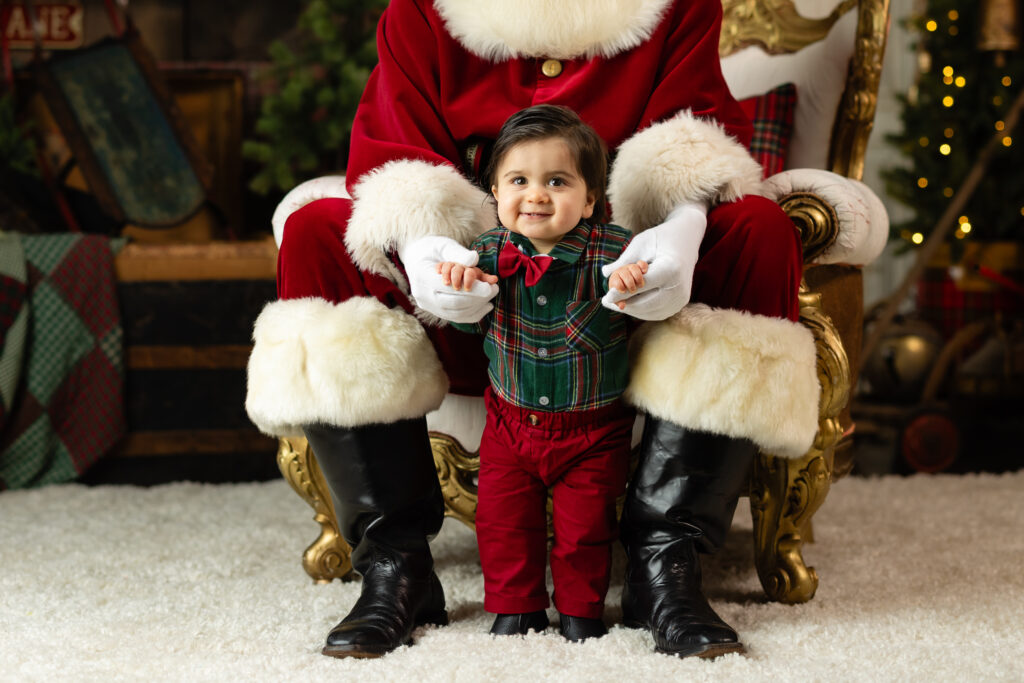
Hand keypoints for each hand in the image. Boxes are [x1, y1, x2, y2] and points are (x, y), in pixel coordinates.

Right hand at [400, 236, 498, 322]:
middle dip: (476, 298)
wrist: (418, 258)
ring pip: (455, 313)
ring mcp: (427, 305)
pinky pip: (456, 318)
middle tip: (494, 290)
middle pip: (452, 303)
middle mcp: (421, 294)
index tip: (489, 287)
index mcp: (421, 275)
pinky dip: (473, 314)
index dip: (470, 289)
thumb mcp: (444, 245)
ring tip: (491, 295)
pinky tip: (487, 306)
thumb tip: (474, 259)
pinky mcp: (435, 311)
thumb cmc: (433, 249)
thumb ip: (458, 252)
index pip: (447, 287)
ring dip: (477, 306)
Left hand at [600, 203, 706, 319]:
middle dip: (624, 303)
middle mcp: (679, 286)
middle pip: (645, 303)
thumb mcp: (640, 244)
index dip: (622, 293)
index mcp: (670, 268)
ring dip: (631, 309)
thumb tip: (604, 273)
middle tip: (605, 302)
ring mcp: (681, 297)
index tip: (606, 297)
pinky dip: (642, 311)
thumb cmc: (659, 239)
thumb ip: (623, 261)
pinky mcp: (681, 303)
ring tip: (615, 303)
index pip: (642, 286)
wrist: (686, 241)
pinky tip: (629, 304)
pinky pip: (657, 312)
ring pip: (650, 311)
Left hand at [608, 261, 648, 309]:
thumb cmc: (621, 290)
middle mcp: (622, 271)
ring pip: (633, 267)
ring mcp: (630, 267)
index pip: (616, 280)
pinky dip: (643, 266)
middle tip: (633, 290)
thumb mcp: (619, 297)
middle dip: (630, 283)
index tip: (624, 291)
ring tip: (641, 285)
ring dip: (638, 277)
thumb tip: (622, 306)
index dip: (620, 286)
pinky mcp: (638, 265)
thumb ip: (619, 302)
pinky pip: (641, 263)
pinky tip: (645, 272)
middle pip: (625, 274)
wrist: (624, 280)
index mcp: (615, 278)